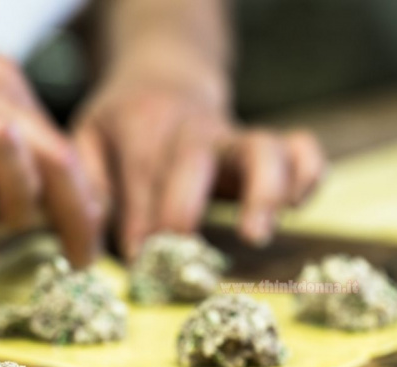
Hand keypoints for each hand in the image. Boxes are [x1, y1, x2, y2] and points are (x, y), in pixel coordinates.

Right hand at [0, 0, 99, 266]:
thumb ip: (0, 170)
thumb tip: (36, 208)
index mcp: (7, 92)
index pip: (64, 152)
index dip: (84, 205)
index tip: (86, 248)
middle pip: (52, 151)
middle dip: (75, 211)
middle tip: (81, 256)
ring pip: (5, 138)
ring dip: (18, 190)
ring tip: (3, 216)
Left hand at [73, 42, 324, 258]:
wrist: (164, 77)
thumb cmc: (122, 123)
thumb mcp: (87, 138)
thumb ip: (90, 184)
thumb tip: (94, 237)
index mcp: (142, 125)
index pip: (140, 173)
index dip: (139, 220)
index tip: (138, 259)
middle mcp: (192, 128)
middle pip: (195, 159)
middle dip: (187, 208)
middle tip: (182, 255)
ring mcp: (234, 136)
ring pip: (261, 148)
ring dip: (263, 191)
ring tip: (255, 234)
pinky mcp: (266, 145)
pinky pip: (301, 149)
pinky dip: (308, 174)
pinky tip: (297, 206)